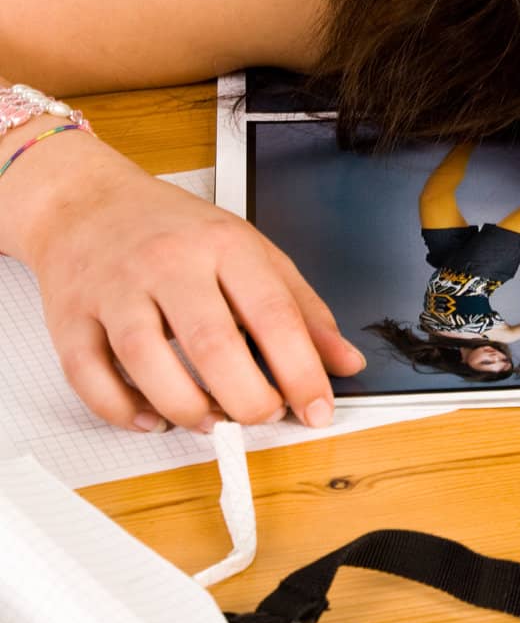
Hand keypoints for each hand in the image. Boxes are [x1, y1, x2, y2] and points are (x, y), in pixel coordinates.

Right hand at [20, 147, 363, 432]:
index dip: (302, 372)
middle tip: (262, 417)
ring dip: (186, 409)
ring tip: (211, 420)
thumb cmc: (177, 231)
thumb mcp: (253, 254)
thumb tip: (346, 363)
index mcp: (225, 245)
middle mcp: (169, 263)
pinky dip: (122, 410)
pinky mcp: (69, 317)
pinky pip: (90, 377)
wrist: (87, 202)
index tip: (317, 410)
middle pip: (211, 344)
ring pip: (146, 363)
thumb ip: (303, 311)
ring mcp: (114, 289)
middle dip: (246, 399)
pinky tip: (153, 418)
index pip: (274, 315)